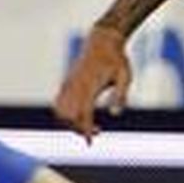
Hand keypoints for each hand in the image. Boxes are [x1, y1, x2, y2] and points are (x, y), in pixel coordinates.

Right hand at [53, 26, 131, 141]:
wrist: (103, 40)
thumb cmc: (117, 58)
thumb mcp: (125, 76)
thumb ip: (121, 95)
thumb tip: (115, 114)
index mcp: (90, 85)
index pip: (83, 113)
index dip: (85, 129)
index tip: (90, 142)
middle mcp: (76, 85)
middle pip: (68, 116)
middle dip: (78, 129)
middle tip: (96, 131)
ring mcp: (69, 83)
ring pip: (59, 111)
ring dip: (69, 123)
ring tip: (87, 124)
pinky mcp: (67, 82)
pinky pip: (58, 103)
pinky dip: (63, 114)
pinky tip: (78, 115)